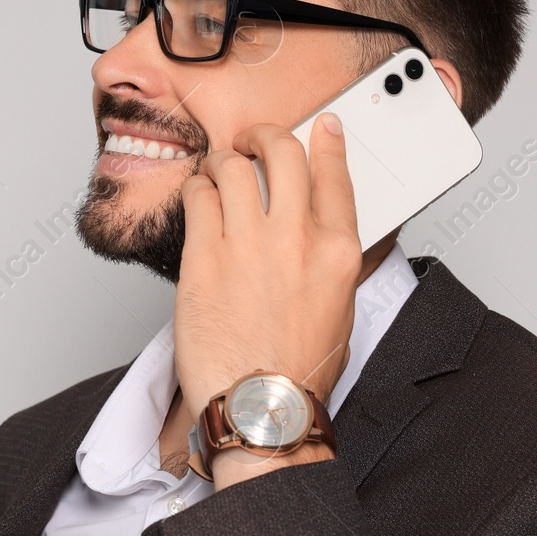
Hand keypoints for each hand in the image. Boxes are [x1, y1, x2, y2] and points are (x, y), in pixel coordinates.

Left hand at [173, 112, 362, 436]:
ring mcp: (247, 243)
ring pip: (232, 166)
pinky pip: (198, 195)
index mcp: (338, 251)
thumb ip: (329, 258)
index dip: (326, 141)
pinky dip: (197, 188)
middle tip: (254, 140)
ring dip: (224, 161)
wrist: (260, 408)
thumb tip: (316, 227)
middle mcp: (296, 238)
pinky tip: (199, 199)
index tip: (321, 127)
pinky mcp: (203, 256)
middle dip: (266, 136)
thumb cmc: (297, 371)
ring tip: (219, 172)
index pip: (335, 174)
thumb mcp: (338, 308)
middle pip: (282, 153)